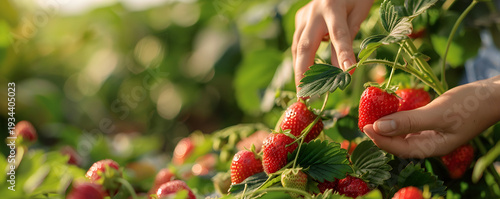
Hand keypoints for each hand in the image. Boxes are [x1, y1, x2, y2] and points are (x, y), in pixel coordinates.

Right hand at [292, 0, 372, 89]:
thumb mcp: (359, 10)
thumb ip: (349, 36)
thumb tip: (342, 67)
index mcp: (333, 7)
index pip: (339, 36)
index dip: (343, 56)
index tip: (347, 76)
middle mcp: (314, 12)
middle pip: (305, 46)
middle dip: (303, 73)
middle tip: (304, 96)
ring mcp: (304, 15)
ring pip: (297, 46)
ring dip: (300, 69)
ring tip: (304, 90)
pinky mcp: (300, 18)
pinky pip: (299, 41)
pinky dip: (302, 58)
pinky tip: (306, 71)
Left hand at [363, 75, 499, 157]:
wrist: (495, 95)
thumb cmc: (470, 105)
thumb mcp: (438, 114)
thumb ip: (409, 121)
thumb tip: (378, 127)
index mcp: (432, 147)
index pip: (398, 148)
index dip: (380, 139)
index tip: (365, 126)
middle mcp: (430, 143)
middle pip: (398, 142)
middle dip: (380, 133)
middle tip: (364, 120)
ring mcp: (432, 133)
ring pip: (403, 132)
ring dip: (388, 124)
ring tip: (372, 114)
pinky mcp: (433, 121)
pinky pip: (411, 122)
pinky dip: (399, 117)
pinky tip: (390, 109)